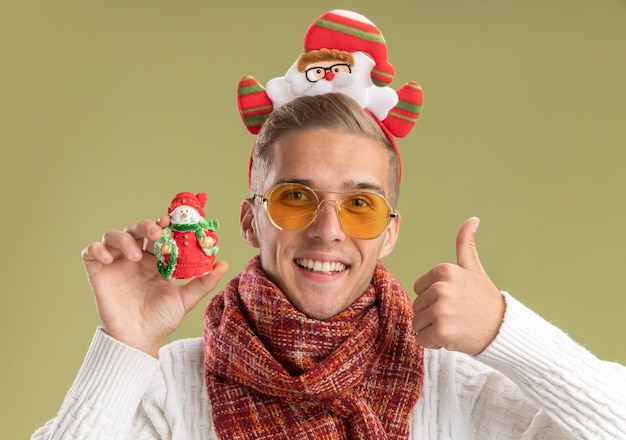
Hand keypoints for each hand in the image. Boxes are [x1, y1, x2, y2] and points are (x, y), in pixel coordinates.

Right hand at [81, 215, 228, 356]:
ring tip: (135, 256)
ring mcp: (116, 264)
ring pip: (113, 235)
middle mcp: (135, 258)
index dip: (162, 224)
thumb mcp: (185, 300)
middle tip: (156, 234)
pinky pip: (90, 252)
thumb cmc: (161, 320)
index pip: (158, 233)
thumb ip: (204, 282)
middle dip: (145, 225)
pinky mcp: (98, 273)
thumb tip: (224, 264)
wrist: (139, 341)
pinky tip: (109, 259)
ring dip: (124, 239)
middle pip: (136, 229)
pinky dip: (97, 249)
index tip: (171, 221)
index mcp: (156, 260)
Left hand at [412, 217, 504, 354]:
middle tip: (456, 315)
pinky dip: (434, 343)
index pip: (419, 288)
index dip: (433, 298)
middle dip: (432, 315)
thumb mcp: (474, 269)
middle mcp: (441, 288)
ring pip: (417, 323)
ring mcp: (441, 310)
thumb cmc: (485, 300)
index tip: (454, 300)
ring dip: (432, 329)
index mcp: (444, 270)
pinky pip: (422, 339)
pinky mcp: (441, 331)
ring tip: (454, 325)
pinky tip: (452, 338)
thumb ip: (465, 244)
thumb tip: (472, 219)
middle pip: (418, 306)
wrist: (503, 330)